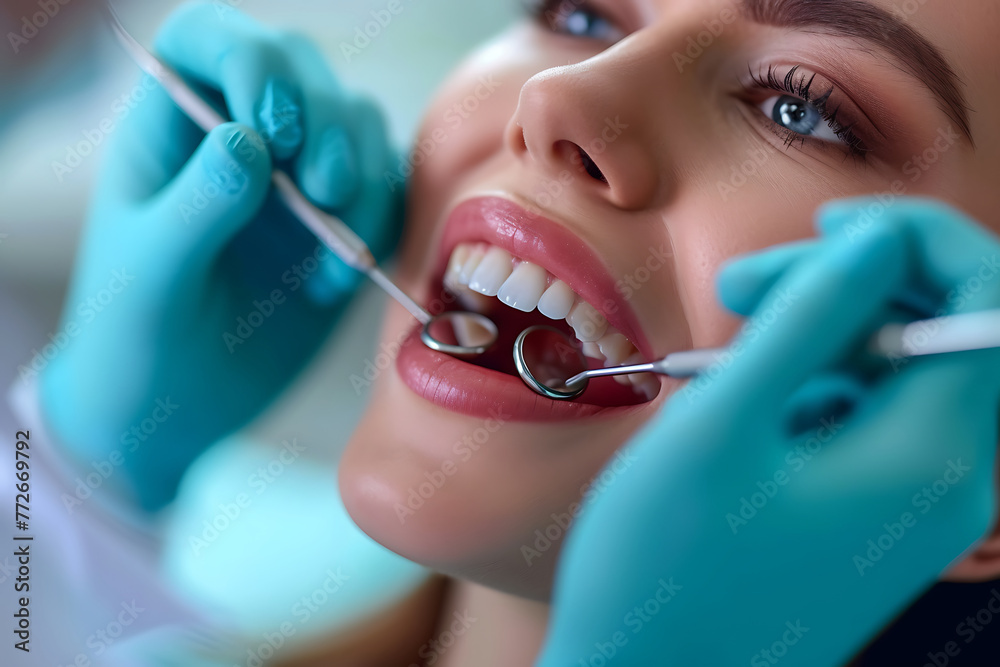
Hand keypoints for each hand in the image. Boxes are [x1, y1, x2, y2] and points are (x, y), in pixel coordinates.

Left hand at [38, 3, 402, 509]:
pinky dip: (380, 226)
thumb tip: (247, 141)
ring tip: (336, 243)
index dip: (249, 57)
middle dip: (324, 122)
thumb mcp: (150, 273)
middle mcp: (241, 137)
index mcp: (173, 126)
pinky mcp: (342, 225)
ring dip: (362, 173)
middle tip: (320, 189)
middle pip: (301, 72)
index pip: (209, 39)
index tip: (270, 124)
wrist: (178, 408)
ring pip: (356, 125)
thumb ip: (195, 204)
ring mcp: (296, 179)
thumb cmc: (138, 335)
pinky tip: (337, 280)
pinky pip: (385, 191)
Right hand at [537, 198, 999, 665]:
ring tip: (723, 367)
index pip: (984, 300)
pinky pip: (864, 420)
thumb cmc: (665, 569)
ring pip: (893, 373)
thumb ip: (807, 322)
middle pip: (938, 330)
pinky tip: (739, 414)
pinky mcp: (874, 518)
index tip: (827, 224)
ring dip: (815, 341)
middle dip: (844, 286)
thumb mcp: (722, 428)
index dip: (916, 237)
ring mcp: (912, 506)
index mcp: (928, 457)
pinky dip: (806, 392)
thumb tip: (876, 239)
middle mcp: (944, 482)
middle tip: (739, 290)